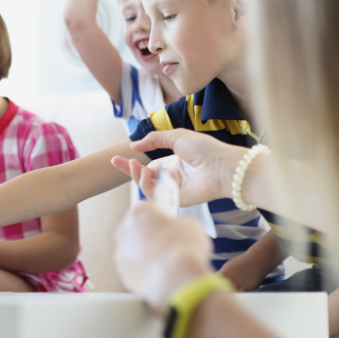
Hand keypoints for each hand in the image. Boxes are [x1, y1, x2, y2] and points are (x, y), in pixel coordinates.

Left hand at [113, 202, 212, 315]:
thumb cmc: (184, 249)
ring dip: (145, 253)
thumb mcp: (191, 225)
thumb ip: (178, 224)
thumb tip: (178, 230)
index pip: (146, 208)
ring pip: (133, 250)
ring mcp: (122, 253)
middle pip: (135, 229)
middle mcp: (125, 231)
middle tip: (167, 242)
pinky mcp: (124, 273)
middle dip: (148, 234)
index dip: (158, 216)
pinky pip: (134, 268)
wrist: (176, 278)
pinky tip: (159, 273)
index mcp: (139, 212)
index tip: (166, 221)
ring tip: (165, 261)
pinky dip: (144, 270)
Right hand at [114, 129, 248, 206]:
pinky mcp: (175, 200)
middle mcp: (172, 177)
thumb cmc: (205, 149)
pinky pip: (155, 196)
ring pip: (147, 186)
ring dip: (138, 176)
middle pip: (144, 177)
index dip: (133, 163)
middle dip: (130, 170)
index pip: (148, 165)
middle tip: (116, 161)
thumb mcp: (177, 137)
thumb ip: (155, 139)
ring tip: (137, 167)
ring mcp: (173, 189)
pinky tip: (146, 174)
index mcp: (173, 163)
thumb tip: (135, 145)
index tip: (117, 158)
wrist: (222, 167)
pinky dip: (147, 186)